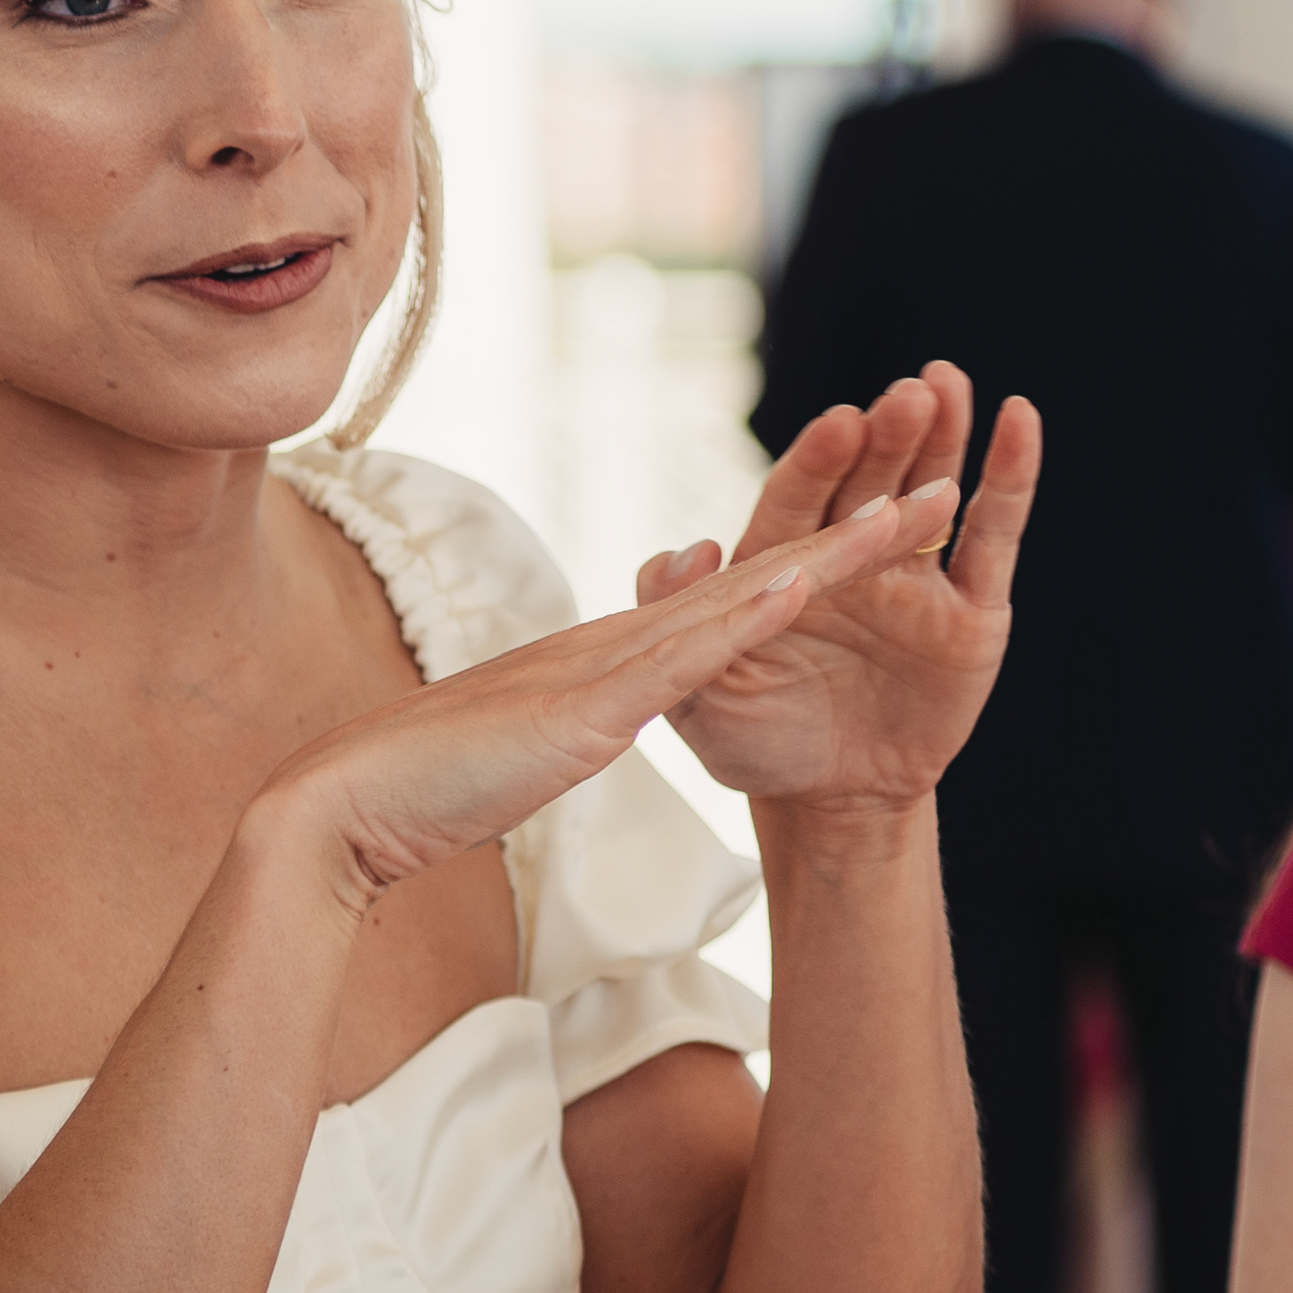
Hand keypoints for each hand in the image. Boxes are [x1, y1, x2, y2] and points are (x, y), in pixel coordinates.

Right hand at [248, 477, 953, 915]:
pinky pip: (686, 656)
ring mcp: (606, 669)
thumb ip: (577, 721)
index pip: (733, 605)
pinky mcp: (589, 709)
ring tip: (917, 511)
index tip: (878, 534)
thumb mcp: (533, 751)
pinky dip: (749, 616)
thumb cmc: (430, 790)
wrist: (353, 804)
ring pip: (743, 596)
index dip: (813, 568)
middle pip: (761, 578)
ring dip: (837, 554)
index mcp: (614, 661)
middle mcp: (620, 644)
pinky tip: (806, 583)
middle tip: (939, 488)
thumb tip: (611, 713)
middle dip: (856, 536)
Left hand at [639, 361, 1038, 818]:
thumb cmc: (759, 744)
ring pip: (931, 490)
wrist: (836, 804)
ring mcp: (914, 576)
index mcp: (783, 561)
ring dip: (941, 436)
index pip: (798, 499)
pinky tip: (1019, 422)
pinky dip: (1008, 478)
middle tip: (904, 393)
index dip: (817, 462)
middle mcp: (851, 555)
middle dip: (885, 436)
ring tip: (946, 383)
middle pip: (869, 480)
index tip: (837, 426)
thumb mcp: (698, 696)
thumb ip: (677, 621)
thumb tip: (685, 548)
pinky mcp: (972, 608)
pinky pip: (993, 535)